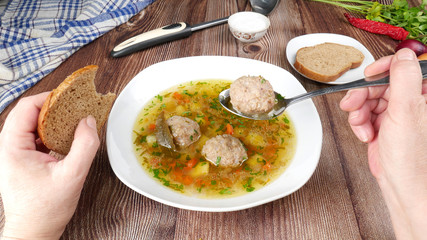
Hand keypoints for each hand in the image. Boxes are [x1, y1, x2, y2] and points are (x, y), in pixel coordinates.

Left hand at [0, 92, 99, 238]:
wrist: (34, 231)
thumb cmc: (46, 210)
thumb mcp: (72, 176)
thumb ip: (84, 146)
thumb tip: (90, 122)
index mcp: (12, 147)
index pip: (27, 108)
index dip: (50, 98)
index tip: (71, 98)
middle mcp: (8, 147)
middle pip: (30, 113)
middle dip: (55, 108)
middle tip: (77, 108)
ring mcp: (14, 153)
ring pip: (34, 124)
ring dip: (55, 120)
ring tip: (75, 121)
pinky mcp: (23, 159)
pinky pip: (37, 136)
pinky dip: (53, 132)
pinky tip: (68, 137)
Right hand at [340, 49, 426, 238]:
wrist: (400, 184)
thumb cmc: (410, 157)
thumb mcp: (405, 113)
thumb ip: (404, 80)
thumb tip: (403, 54)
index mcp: (424, 95)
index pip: (403, 67)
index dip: (384, 68)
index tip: (370, 74)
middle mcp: (411, 102)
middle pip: (380, 83)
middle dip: (363, 94)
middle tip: (353, 104)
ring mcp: (396, 113)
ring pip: (368, 97)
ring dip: (359, 111)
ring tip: (361, 125)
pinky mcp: (383, 123)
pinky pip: (364, 112)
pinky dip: (359, 122)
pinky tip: (365, 133)